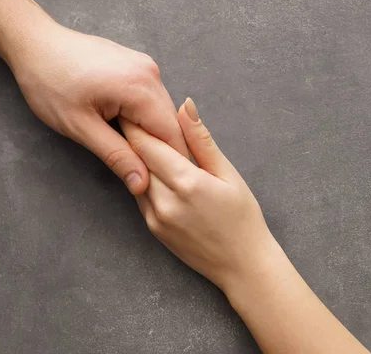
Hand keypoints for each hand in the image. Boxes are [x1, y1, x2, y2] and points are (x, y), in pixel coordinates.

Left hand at [8, 20, 187, 193]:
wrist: (34, 44)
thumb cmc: (49, 82)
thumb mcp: (80, 127)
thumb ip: (116, 156)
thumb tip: (142, 184)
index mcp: (140, 87)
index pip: (173, 134)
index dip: (172, 164)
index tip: (162, 185)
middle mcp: (150, 72)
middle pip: (171, 123)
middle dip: (162, 151)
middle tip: (143, 175)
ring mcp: (146, 65)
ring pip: (162, 112)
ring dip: (152, 134)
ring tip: (131, 152)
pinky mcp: (138, 65)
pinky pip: (152, 98)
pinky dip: (145, 118)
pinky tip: (125, 129)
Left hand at [120, 98, 272, 290]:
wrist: (242, 266)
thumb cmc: (243, 217)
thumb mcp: (228, 174)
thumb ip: (201, 140)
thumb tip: (185, 105)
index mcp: (186, 182)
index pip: (147, 144)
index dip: (134, 122)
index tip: (127, 105)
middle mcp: (164, 201)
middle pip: (137, 158)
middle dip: (132, 136)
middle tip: (127, 113)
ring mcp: (155, 217)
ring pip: (136, 176)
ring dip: (136, 157)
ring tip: (139, 138)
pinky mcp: (153, 228)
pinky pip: (140, 195)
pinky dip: (144, 179)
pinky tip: (152, 169)